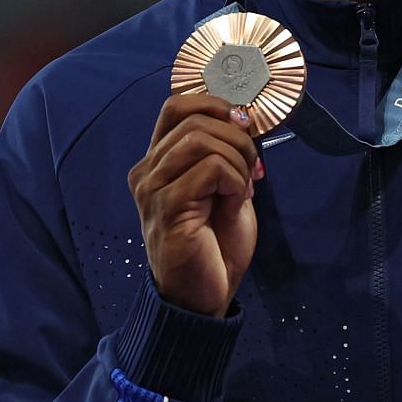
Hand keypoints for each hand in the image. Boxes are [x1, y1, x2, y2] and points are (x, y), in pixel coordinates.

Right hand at [128, 94, 264, 317]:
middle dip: (237, 136)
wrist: (204, 297)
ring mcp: (153, 189)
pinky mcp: (168, 207)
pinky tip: (235, 202)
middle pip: (193, 118)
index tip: (245, 126)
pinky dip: (234, 180)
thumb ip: (225, 155)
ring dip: (237, 159)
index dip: (215, 104)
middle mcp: (148, 171)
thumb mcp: (225, 189)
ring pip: (202, 139)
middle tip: (253, 168)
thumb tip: (242, 121)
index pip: (177, 106)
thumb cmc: (214, 246)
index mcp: (158, 162)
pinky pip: (210, 168)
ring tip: (244, 188)